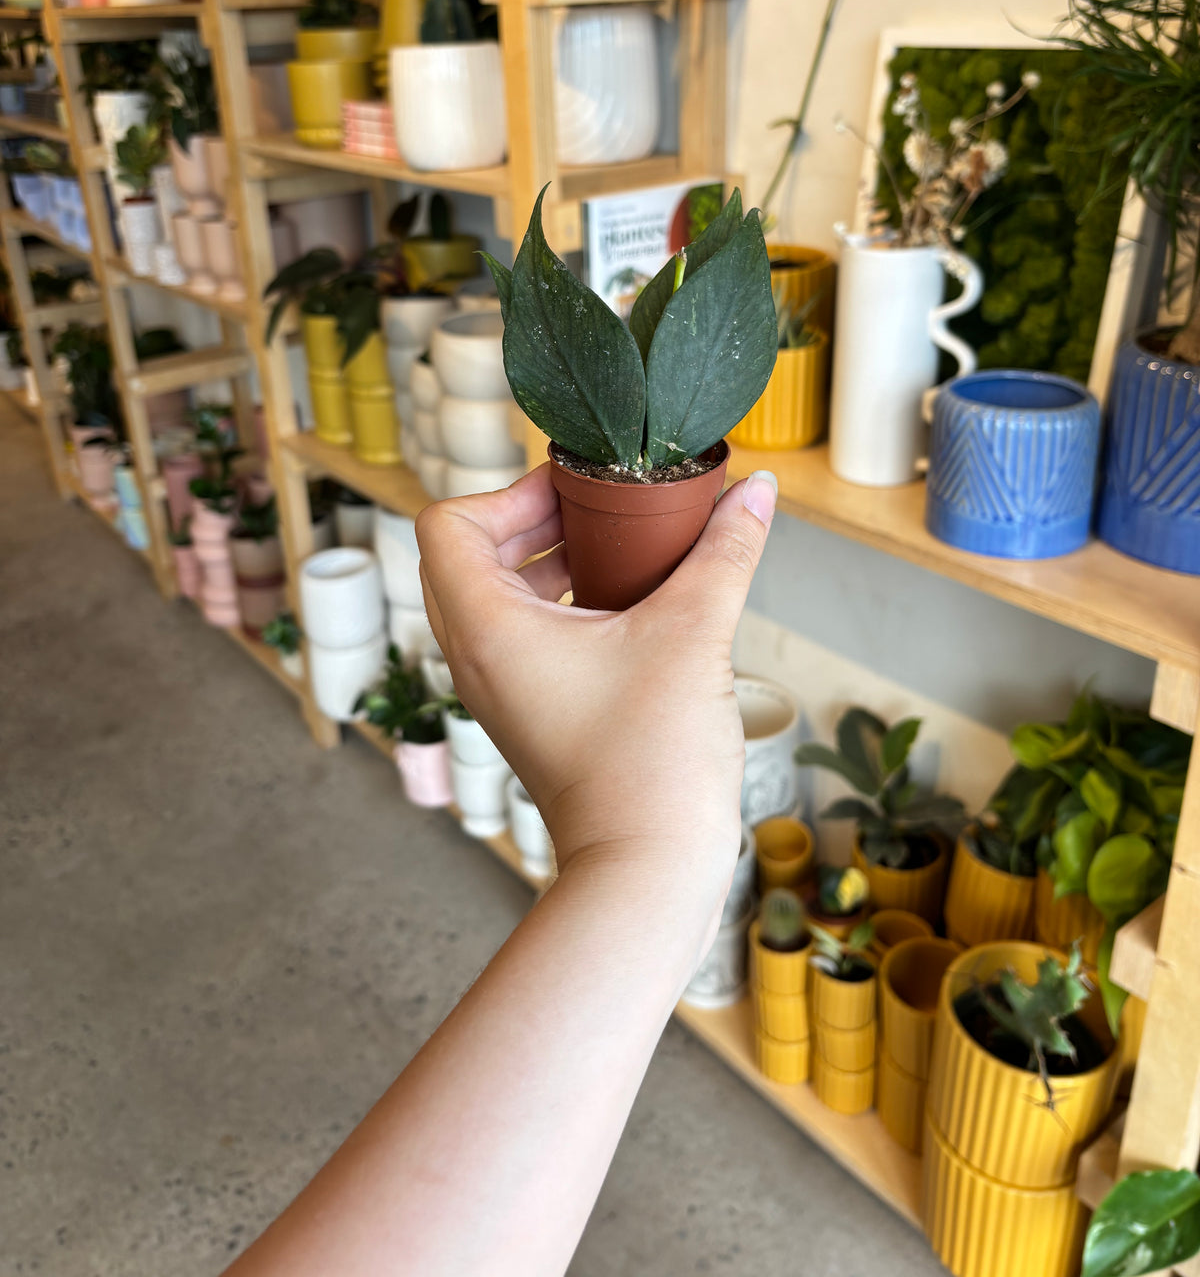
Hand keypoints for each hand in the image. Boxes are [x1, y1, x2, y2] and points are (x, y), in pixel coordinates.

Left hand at [416, 464, 776, 946]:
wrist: (648, 869)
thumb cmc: (653, 760)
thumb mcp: (695, 633)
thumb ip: (725, 551)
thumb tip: (757, 490)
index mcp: (488, 627)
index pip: (447, 525)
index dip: (505, 493)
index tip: (574, 492)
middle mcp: (476, 657)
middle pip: (465, 556)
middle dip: (526, 519)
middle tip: (596, 507)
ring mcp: (498, 690)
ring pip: (491, 596)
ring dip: (542, 559)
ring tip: (614, 546)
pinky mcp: (527, 713)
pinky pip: (518, 634)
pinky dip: (556, 602)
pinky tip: (624, 601)